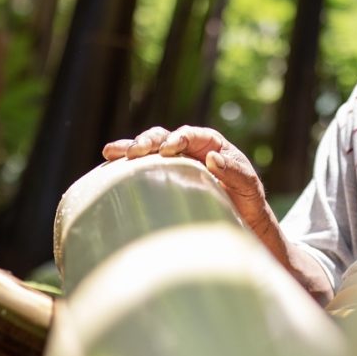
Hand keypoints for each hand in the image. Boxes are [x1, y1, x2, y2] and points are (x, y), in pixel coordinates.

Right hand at [102, 125, 277, 245]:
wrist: (240, 221)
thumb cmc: (247, 202)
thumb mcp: (249, 188)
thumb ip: (235, 172)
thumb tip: (213, 158)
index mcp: (211, 144)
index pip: (191, 135)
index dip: (178, 139)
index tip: (169, 150)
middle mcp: (188, 149)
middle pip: (163, 137)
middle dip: (147, 142)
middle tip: (134, 153)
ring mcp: (173, 162)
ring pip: (148, 149)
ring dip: (130, 148)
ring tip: (112, 153)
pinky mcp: (161, 177)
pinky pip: (141, 167)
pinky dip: (125, 164)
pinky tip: (107, 164)